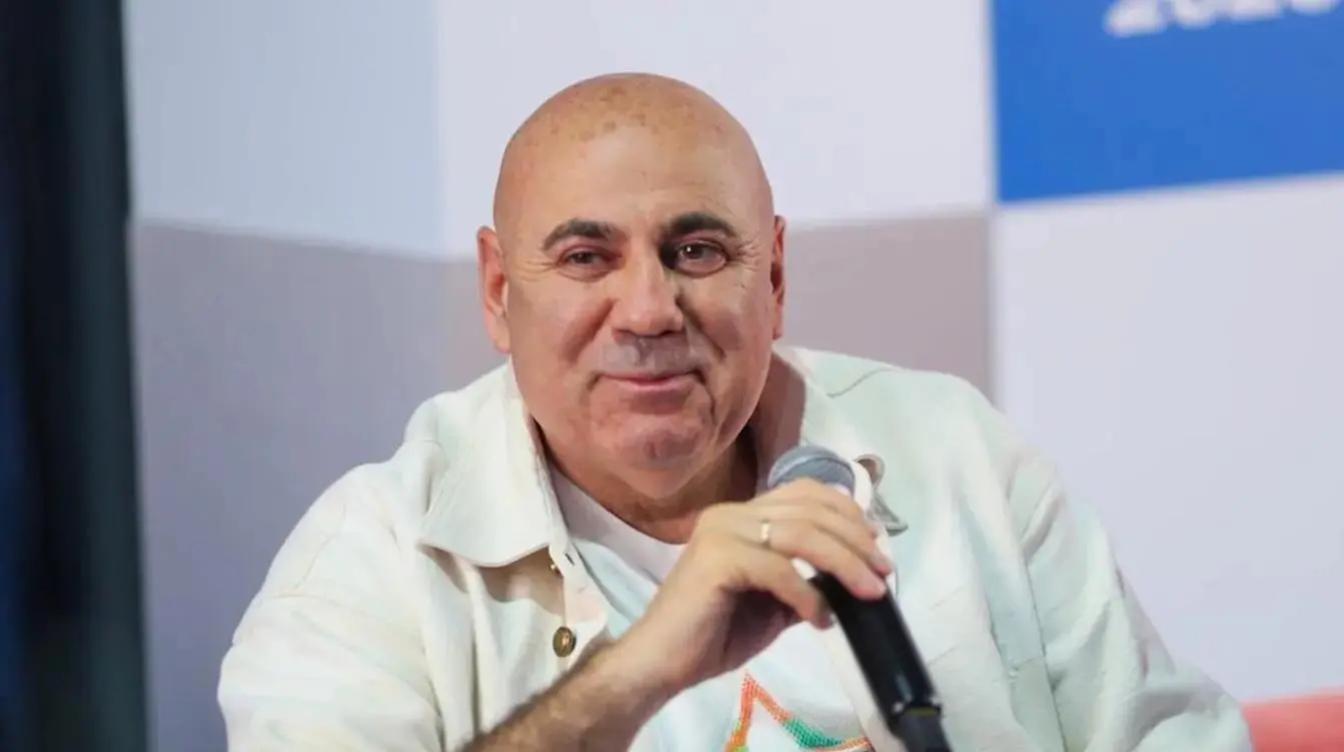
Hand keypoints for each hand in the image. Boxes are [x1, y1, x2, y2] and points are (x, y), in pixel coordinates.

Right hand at [612, 479, 892, 695]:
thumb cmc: (712, 633)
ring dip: (844, 563)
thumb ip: (804, 582)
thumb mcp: (773, 603)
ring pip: (801, 534)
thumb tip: (850, 579)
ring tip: (869, 592)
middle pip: (810, 510)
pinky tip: (821, 620)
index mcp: (742, 516)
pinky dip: (808, 595)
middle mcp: (731, 513)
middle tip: (883, 573)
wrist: (661, 661)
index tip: (877, 544)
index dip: (847, 513)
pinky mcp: (717, 559)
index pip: (804, 492)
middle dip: (856, 540)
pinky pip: (779, 569)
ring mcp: (722, 531)